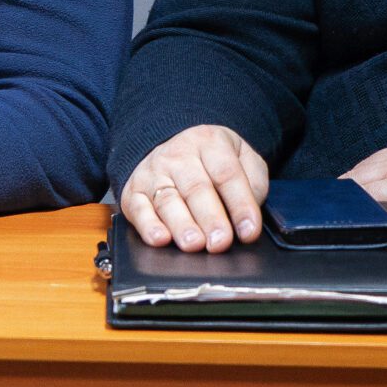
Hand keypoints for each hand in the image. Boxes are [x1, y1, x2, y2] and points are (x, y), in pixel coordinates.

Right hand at [118, 124, 267, 251]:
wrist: (171, 144)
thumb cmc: (213, 161)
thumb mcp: (243, 159)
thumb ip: (253, 183)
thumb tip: (248, 218)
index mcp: (210, 142)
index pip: (227, 174)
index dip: (240, 204)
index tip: (249, 231)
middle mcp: (178, 155)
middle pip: (196, 188)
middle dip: (210, 218)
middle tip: (220, 242)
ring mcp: (153, 172)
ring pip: (168, 200)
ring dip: (181, 224)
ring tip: (194, 244)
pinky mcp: (133, 191)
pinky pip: (138, 208)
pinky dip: (147, 225)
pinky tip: (160, 238)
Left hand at [344, 96, 386, 234]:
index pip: (368, 164)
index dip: (351, 178)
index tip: (337, 190)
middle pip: (361, 181)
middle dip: (342, 197)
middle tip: (325, 210)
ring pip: (369, 197)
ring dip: (352, 209)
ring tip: (335, 221)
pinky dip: (376, 221)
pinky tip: (363, 229)